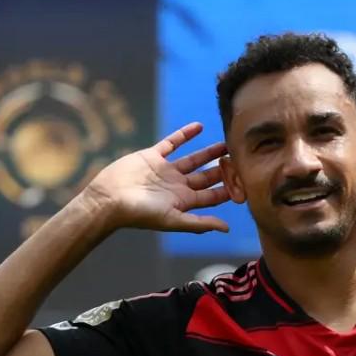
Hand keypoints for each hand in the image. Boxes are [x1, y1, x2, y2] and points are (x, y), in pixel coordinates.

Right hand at [82, 122, 230, 232]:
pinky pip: (172, 143)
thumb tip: (227, 229)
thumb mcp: (173, 220)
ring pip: (193, 159)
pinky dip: (185, 135)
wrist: (108, 200)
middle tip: (241, 157)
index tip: (247, 178)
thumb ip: (199, 223)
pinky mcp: (152, 156)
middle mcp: (177, 186)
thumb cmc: (139, 214)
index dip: (229, 188)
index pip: (213, 195)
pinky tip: (199, 126)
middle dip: (223, 169)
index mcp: (184, 202)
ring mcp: (165, 171)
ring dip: (209, 152)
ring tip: (226, 142)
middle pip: (206, 177)